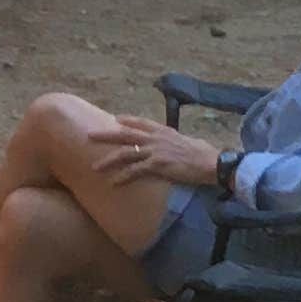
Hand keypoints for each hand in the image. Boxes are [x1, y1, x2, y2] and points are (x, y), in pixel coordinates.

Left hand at [84, 114, 222, 188]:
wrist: (210, 162)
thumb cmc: (203, 154)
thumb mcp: (186, 141)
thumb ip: (174, 141)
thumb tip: (173, 145)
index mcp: (164, 131)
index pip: (141, 122)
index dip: (127, 120)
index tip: (116, 119)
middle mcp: (156, 138)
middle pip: (125, 134)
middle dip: (106, 135)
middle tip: (89, 136)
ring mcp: (155, 151)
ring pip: (125, 153)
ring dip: (108, 160)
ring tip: (94, 167)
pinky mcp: (157, 165)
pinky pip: (135, 171)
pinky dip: (122, 177)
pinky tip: (113, 183)